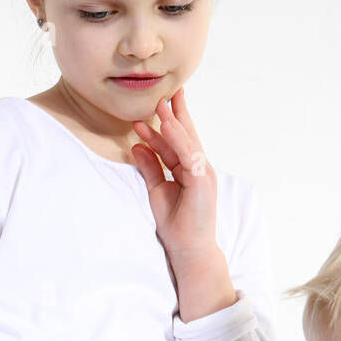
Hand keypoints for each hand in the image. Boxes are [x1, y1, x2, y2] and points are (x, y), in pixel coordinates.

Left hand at [130, 87, 217, 262]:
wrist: (189, 249)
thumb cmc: (178, 224)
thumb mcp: (157, 190)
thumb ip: (150, 167)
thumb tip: (137, 146)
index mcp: (190, 169)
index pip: (180, 139)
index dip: (172, 120)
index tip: (161, 101)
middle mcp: (199, 167)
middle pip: (187, 134)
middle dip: (176, 113)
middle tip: (165, 91)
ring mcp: (203, 173)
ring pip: (187, 141)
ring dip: (174, 122)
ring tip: (161, 104)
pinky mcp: (202, 181)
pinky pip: (188, 154)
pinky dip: (178, 139)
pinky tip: (168, 126)